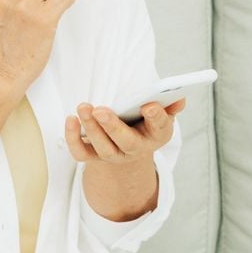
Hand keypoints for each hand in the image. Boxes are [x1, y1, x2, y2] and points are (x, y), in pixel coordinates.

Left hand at [64, 98, 184, 164]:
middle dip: (112, 127)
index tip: (149, 105)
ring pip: (102, 147)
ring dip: (90, 128)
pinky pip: (81, 152)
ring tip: (84, 107)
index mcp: (156, 135)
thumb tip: (180, 97)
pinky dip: (73, 138)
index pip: (160, 127)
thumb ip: (171, 105)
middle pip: (125, 142)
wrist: (130, 146)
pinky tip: (71, 118)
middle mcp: (135, 149)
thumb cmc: (146, 123)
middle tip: (101, 111)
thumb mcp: (162, 114)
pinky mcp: (93, 155)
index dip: (156, 117)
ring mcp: (113, 154)